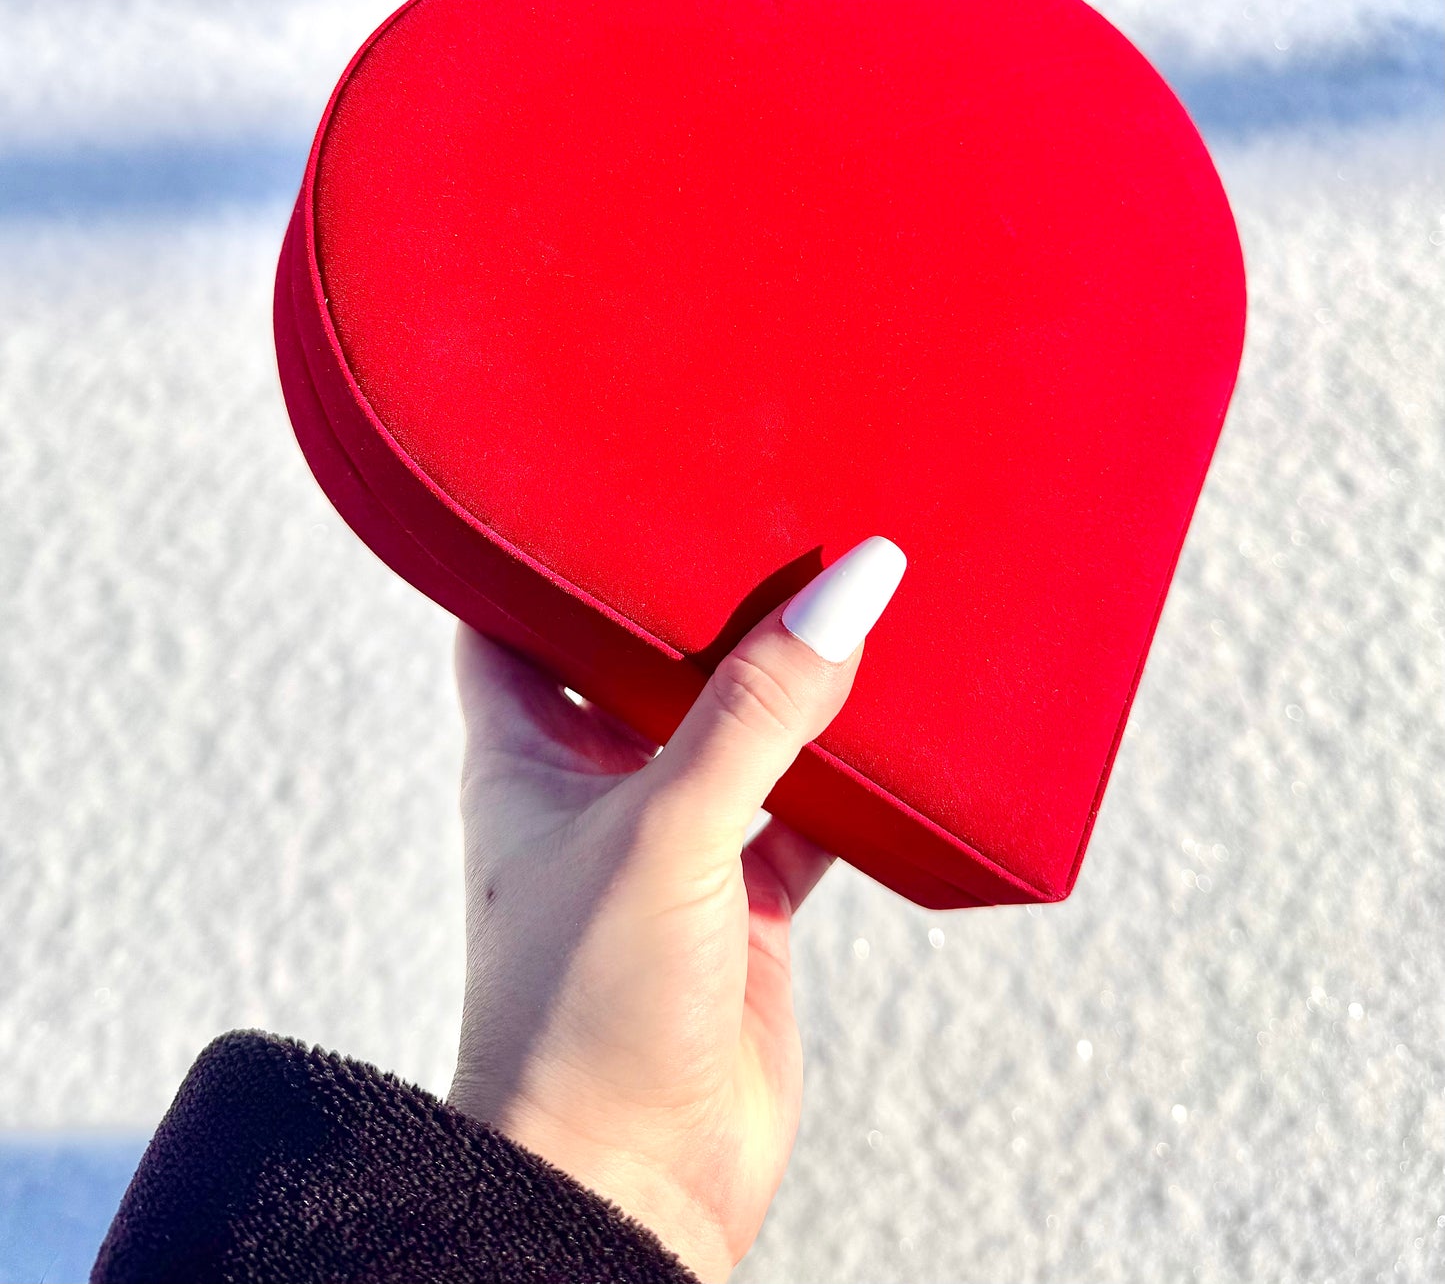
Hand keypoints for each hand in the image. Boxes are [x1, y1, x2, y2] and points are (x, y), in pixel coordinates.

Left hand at [447, 537, 905, 1280]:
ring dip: (790, 679)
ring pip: (740, 728)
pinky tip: (900, 718)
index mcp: (526, 749)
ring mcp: (675, 839)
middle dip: (703, 598)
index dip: (548, 543)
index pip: (514, 613)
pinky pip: (807, 807)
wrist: (629, 1187)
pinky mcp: (745, 895)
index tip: (613, 468)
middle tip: (770, 502)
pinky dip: (850, 771)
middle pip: (647, 658)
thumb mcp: (665, 828)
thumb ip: (757, 710)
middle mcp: (594, 782)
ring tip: (853, 586)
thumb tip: (856, 581)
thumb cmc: (584, 1007)